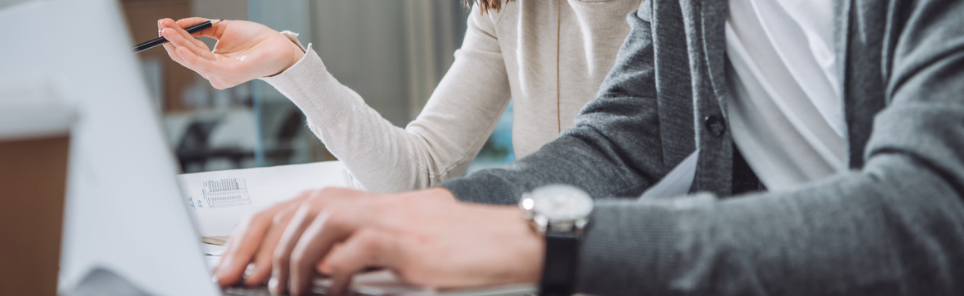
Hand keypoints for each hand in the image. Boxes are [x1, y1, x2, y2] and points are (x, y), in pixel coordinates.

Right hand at [157, 17, 304, 88]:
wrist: (279, 46)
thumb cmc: (255, 39)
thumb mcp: (222, 29)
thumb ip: (201, 27)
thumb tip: (179, 23)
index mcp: (213, 63)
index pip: (189, 51)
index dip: (175, 38)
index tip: (162, 25)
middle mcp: (216, 73)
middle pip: (188, 56)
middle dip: (173, 40)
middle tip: (161, 27)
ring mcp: (223, 75)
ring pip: (195, 60)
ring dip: (179, 45)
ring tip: (167, 33)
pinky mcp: (231, 74)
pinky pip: (207, 66)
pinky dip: (192, 58)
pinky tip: (182, 49)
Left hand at [213, 187, 543, 295]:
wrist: (506, 242)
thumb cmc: (459, 248)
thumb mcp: (400, 247)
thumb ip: (360, 251)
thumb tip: (321, 272)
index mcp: (367, 203)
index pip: (296, 206)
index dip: (257, 232)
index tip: (235, 263)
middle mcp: (372, 203)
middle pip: (297, 209)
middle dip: (258, 245)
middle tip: (244, 278)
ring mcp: (388, 217)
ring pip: (317, 223)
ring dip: (291, 260)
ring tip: (287, 290)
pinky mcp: (405, 238)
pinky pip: (353, 249)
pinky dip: (333, 273)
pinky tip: (330, 290)